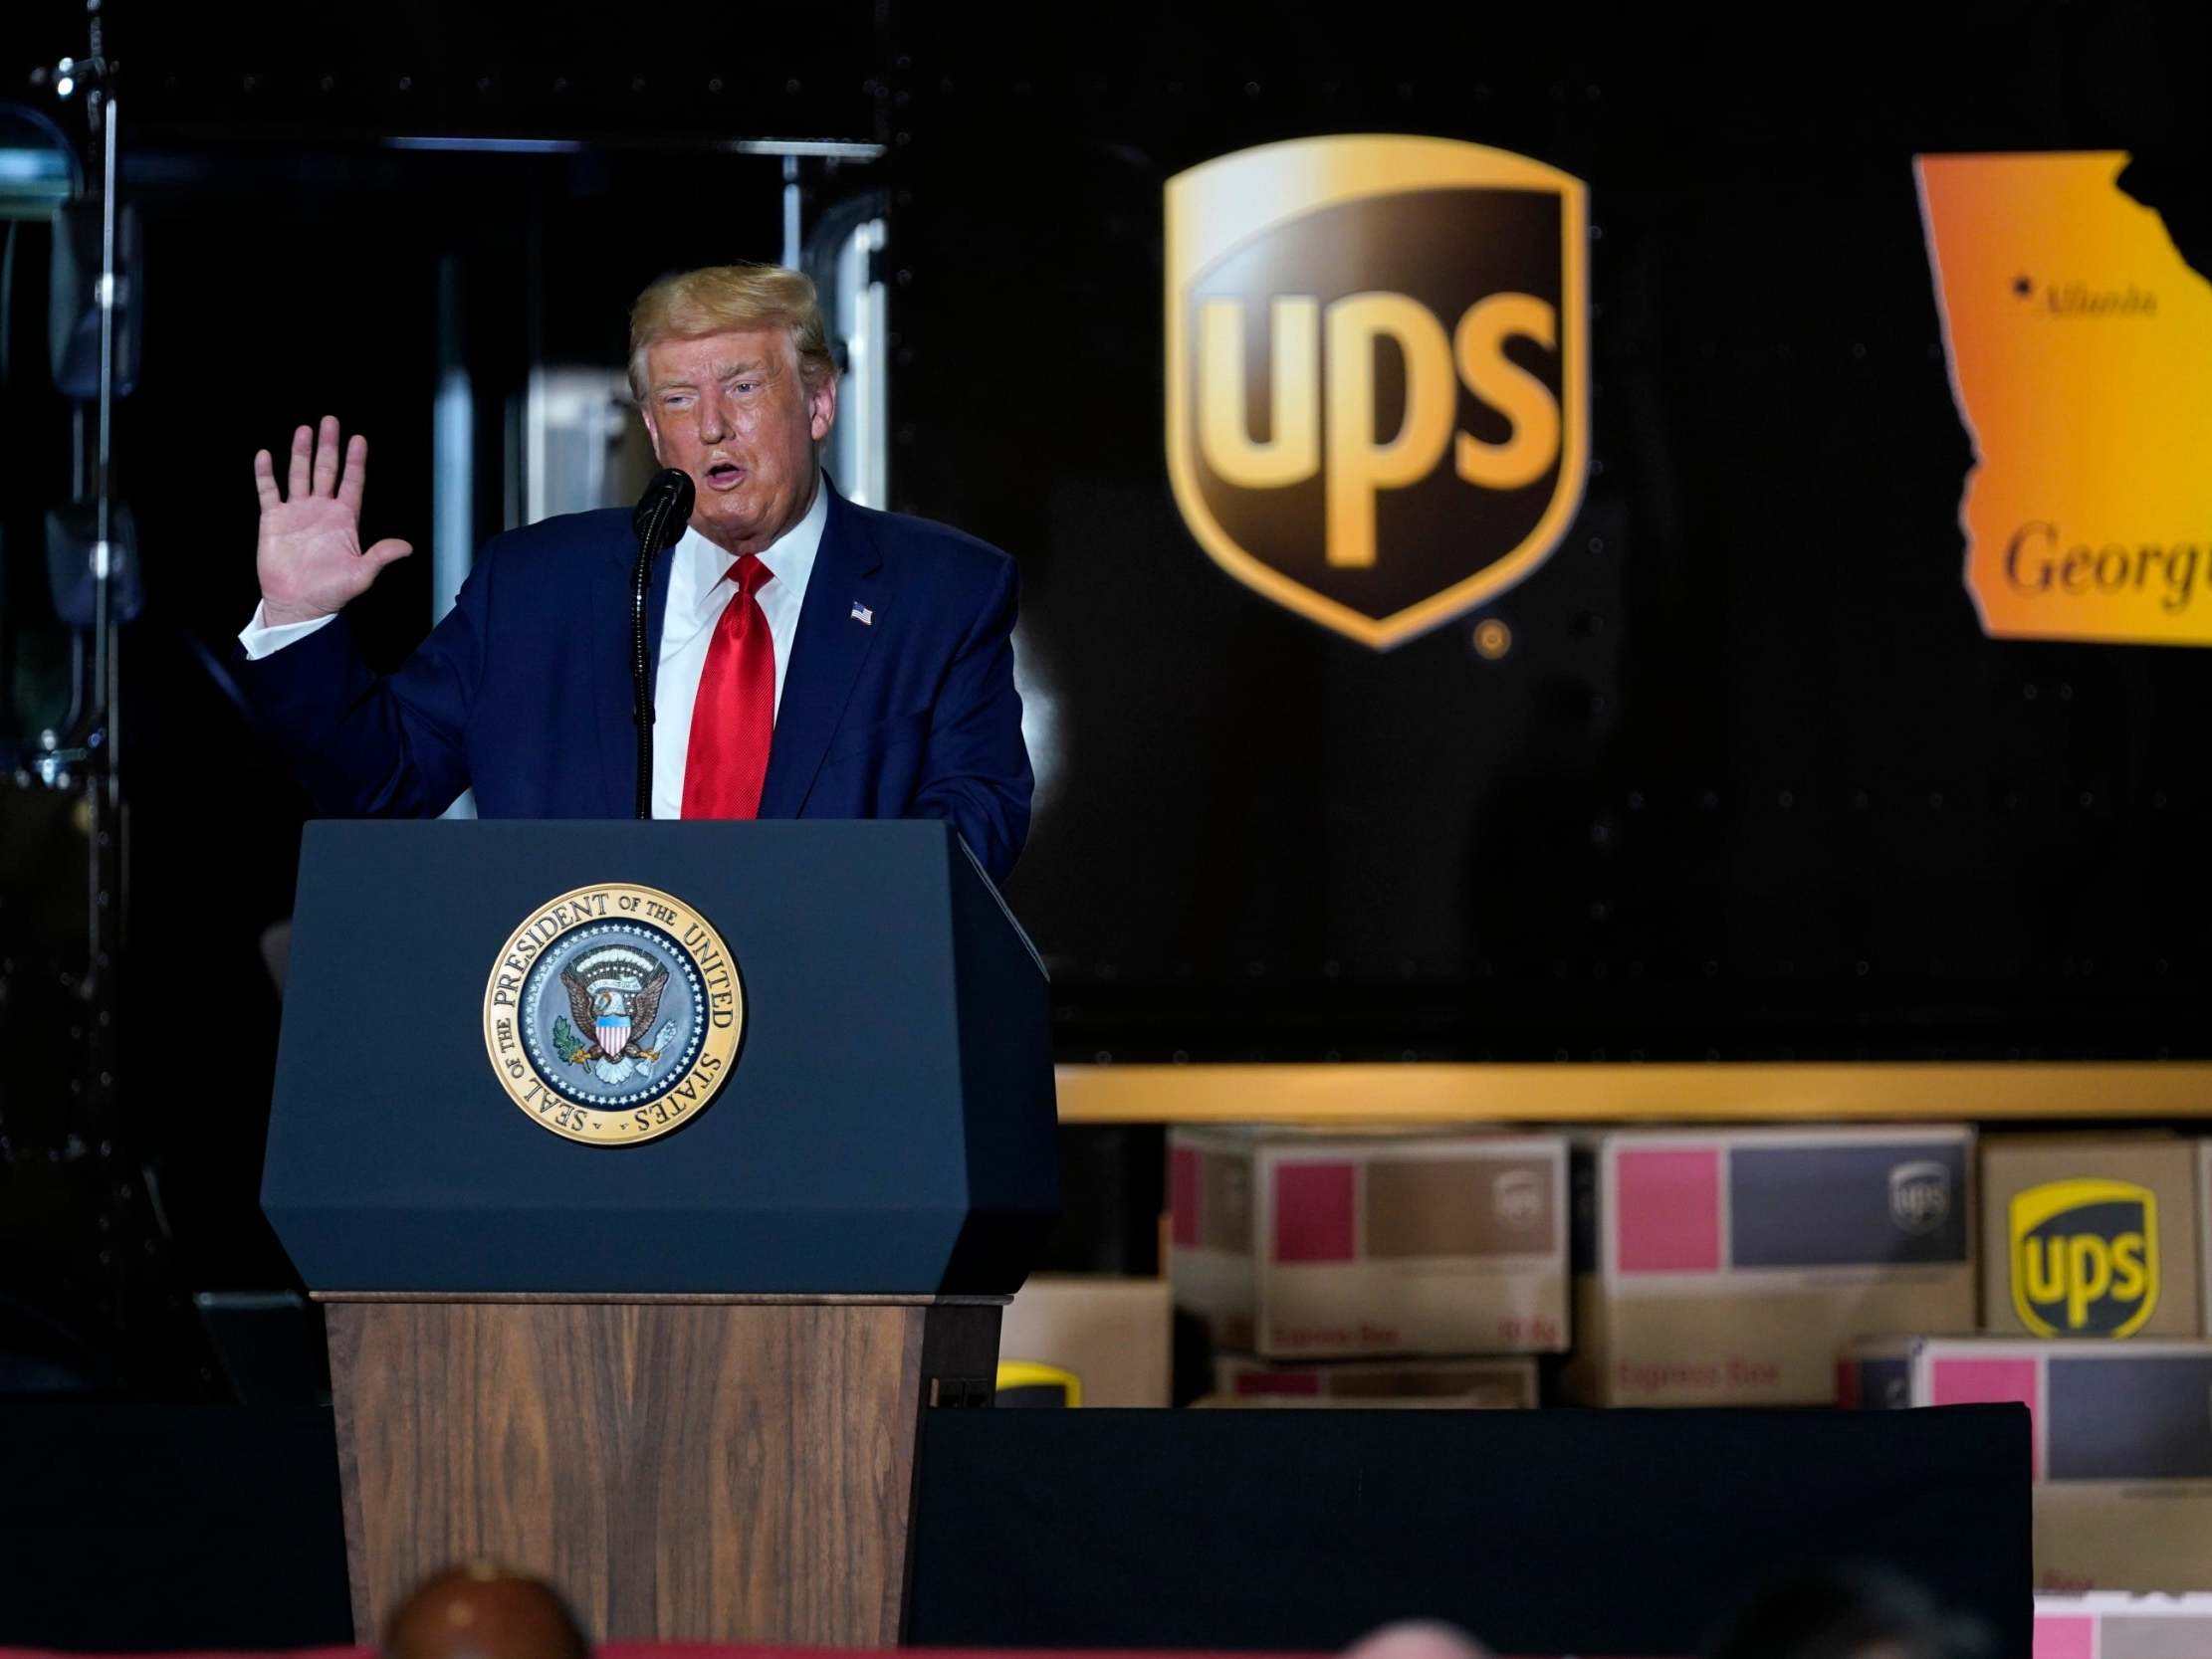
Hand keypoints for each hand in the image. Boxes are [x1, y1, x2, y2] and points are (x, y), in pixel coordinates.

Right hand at [253, 416, 412, 626]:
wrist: (298, 604)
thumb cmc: (331, 591)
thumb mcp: (361, 574)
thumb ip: (381, 556)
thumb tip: (407, 548)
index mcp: (344, 519)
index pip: (352, 483)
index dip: (355, 462)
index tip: (359, 440)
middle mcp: (321, 509)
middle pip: (326, 470)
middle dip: (329, 446)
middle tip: (331, 421)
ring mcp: (296, 512)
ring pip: (299, 474)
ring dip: (301, 453)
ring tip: (304, 430)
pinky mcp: (273, 519)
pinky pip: (268, 491)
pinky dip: (265, 474)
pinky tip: (265, 456)